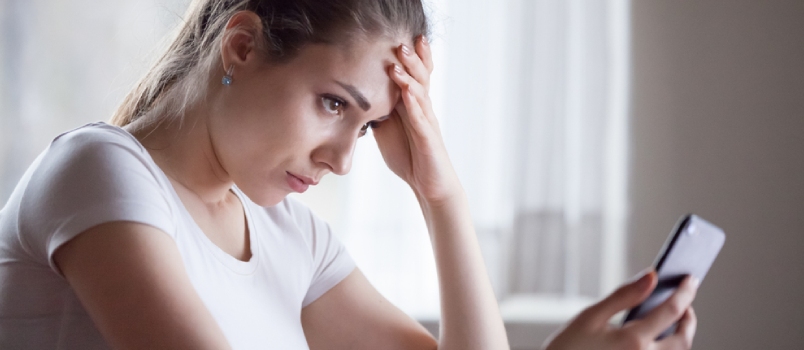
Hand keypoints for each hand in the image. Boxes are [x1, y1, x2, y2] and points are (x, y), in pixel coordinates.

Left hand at [372, 36, 461, 203]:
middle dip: (411, 58)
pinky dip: (414, 105)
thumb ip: (377, 112)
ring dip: (410, 77)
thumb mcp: (387, 130)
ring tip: (399, 61)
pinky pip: (421, 119)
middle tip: (401, 41)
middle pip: (419, 77)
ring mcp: (427, 122)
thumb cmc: (410, 156)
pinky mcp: (428, 139)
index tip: (398, 37)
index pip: (412, 75)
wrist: (429, 185)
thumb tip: (356, 99)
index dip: (409, 58)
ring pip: (420, 93)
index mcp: (412, 106)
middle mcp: (422, 109)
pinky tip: (407, 94)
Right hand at [543, 270, 698, 349]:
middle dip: (689, 319)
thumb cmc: (568, 347)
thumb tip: (651, 276)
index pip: (672, 310)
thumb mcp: (590, 316)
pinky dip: (666, 348)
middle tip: (686, 303)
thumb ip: (623, 295)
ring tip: (672, 319)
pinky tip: (656, 337)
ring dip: (680, 335)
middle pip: (683, 338)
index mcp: (633, 340)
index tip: (690, 279)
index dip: (685, 292)